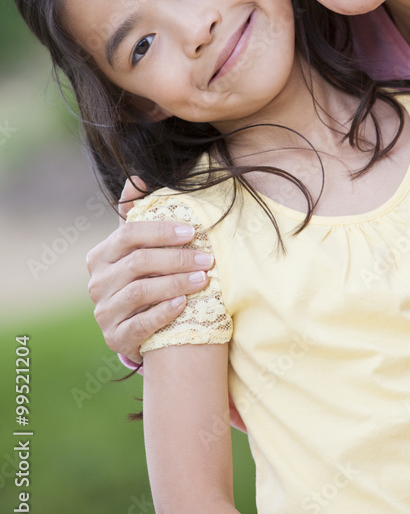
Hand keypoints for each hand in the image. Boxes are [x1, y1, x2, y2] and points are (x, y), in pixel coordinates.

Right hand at [86, 177, 213, 364]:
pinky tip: (184, 304)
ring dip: (175, 283)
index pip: (128, 234)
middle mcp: (97, 283)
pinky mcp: (115, 337)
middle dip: (176, 258)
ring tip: (204, 279)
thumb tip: (137, 177)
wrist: (137, 323)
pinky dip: (164, 312)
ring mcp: (103, 312)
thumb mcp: (138, 246)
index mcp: (100, 255)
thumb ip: (137, 213)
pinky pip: (140, 324)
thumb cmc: (143, 274)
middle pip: (137, 263)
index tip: (192, 231)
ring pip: (139, 292)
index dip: (161, 231)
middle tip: (208, 258)